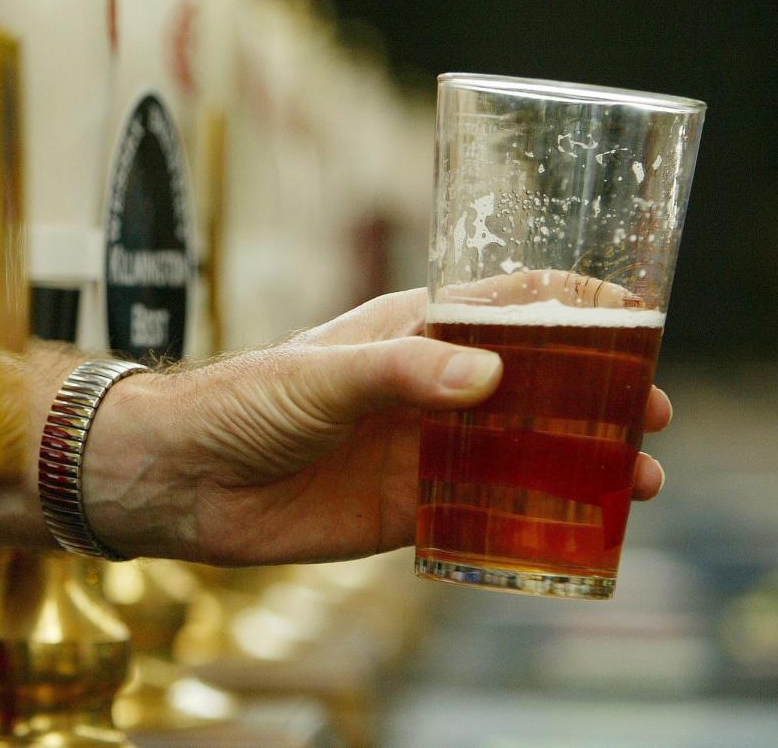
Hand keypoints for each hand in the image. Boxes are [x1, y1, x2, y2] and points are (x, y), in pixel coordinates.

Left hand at [84, 289, 670, 565]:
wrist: (185, 477)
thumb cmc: (243, 400)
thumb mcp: (324, 375)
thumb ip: (402, 373)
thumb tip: (491, 377)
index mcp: (411, 333)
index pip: (506, 306)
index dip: (573, 309)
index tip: (636, 321)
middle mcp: (425, 386)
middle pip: (530, 382)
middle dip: (594, 394)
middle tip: (650, 415)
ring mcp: (419, 447)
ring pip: (518, 448)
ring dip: (577, 461)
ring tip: (638, 481)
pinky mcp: (404, 507)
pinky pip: (481, 509)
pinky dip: (529, 516)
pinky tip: (573, 529)